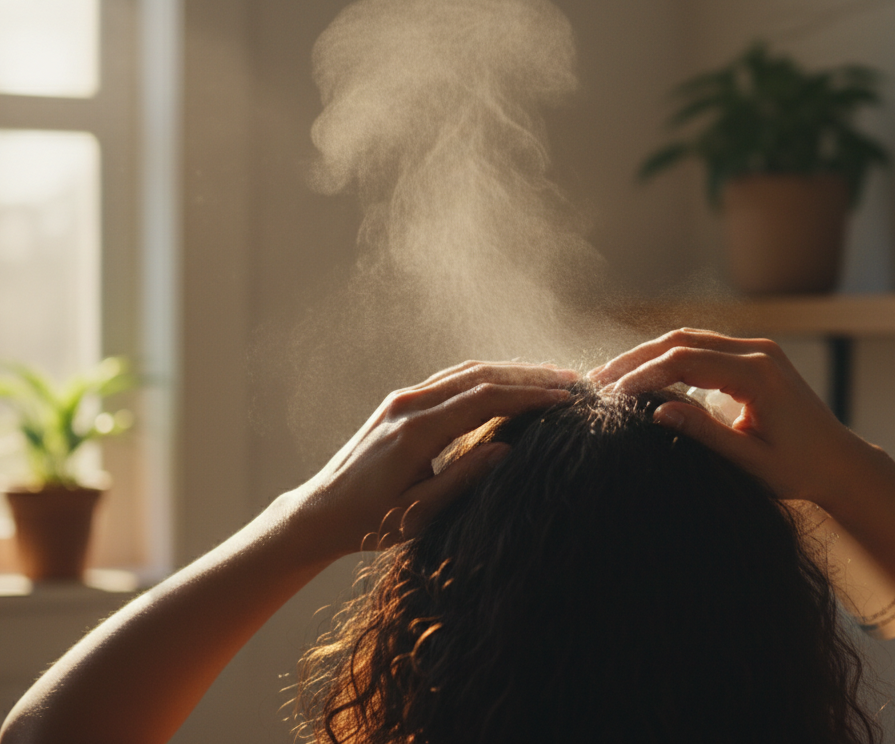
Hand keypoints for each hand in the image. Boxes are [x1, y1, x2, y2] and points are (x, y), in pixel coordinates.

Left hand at [302, 361, 576, 558]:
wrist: (321, 511)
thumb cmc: (370, 522)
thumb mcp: (421, 512)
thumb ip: (464, 478)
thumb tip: (507, 449)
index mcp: (416, 430)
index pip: (485, 398)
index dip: (530, 395)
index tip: (566, 398)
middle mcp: (409, 404)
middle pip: (480, 376)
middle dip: (530, 376)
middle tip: (573, 381)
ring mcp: (403, 399)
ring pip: (467, 372)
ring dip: (511, 372)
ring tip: (552, 379)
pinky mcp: (401, 402)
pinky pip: (452, 380)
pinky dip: (487, 378)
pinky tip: (511, 384)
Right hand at [590, 328, 878, 503]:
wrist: (840, 462)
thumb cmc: (799, 470)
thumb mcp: (749, 461)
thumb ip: (705, 433)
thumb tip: (657, 412)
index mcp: (757, 375)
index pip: (685, 361)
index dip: (644, 375)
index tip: (611, 395)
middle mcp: (757, 352)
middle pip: (682, 340)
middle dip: (636, 359)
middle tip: (597, 380)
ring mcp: (757, 350)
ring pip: (690, 339)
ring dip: (648, 355)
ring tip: (611, 377)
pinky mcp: (754, 357)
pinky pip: (703, 347)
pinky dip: (669, 358)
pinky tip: (643, 377)